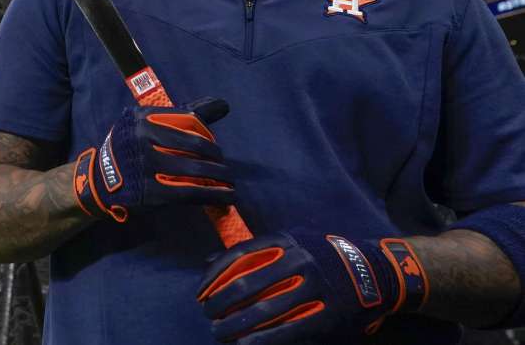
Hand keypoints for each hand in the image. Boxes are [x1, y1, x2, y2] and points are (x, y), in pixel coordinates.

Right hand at [72, 97, 233, 221]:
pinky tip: (226, 197)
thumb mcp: (145, 125)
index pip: (190, 119)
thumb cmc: (130, 150)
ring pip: (196, 169)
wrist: (99, 182)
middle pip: (196, 145)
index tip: (214, 148)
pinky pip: (191, 192)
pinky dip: (214, 195)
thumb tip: (223, 104)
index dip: (208, 136)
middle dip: (217, 158)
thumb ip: (181, 116)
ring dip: (220, 177)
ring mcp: (145, 165)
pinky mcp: (150, 192)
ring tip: (229, 182)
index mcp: (142, 117)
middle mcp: (142, 137)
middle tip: (225, 168)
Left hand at [197, 230, 428, 343]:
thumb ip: (253, 252)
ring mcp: (315, 287)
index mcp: (285, 240)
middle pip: (246, 285)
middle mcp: (299, 260)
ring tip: (220, 334)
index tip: (199, 293)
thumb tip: (207, 261)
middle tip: (208, 316)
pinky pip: (288, 330)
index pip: (238, 256)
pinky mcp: (328, 314)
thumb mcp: (290, 244)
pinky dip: (262, 340)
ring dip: (236, 325)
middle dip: (220, 304)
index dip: (213, 277)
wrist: (374, 271)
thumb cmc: (321, 257)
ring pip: (264, 310)